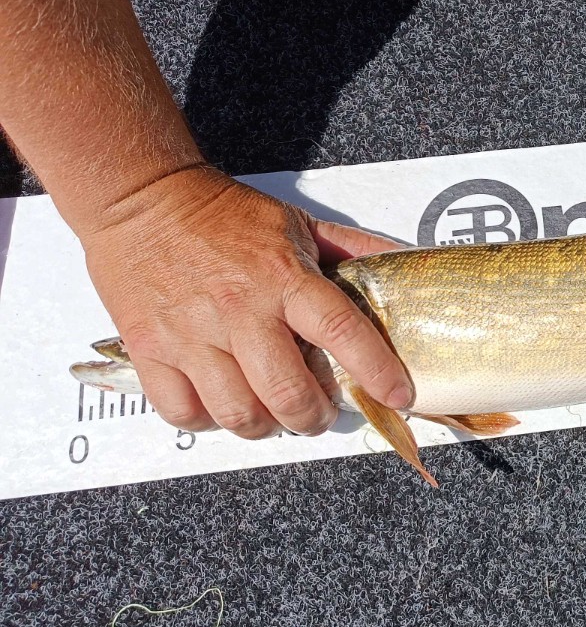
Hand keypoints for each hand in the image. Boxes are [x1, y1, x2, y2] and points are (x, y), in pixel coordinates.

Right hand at [79, 165, 410, 437]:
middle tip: (318, 412)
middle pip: (289, 394)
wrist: (142, 200)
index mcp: (284, 279)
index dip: (377, 371)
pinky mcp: (150, 350)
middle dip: (314, 417)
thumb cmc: (223, 215)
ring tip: (272, 415)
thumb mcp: (298, 223)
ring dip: (265, 426)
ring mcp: (192, 336)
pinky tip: (222, 404)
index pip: (342, 332)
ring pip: (239, 414)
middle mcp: (241, 312)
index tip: (399, 394)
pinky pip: (184, 412)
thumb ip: (351, 247)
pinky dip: (208, 422)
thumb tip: (401, 258)